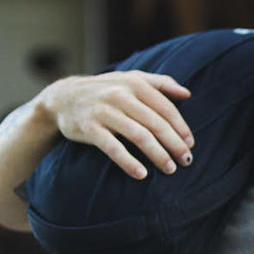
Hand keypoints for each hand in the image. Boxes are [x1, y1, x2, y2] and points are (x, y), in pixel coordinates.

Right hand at [39, 70, 194, 179]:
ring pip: (139, 135)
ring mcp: (104, 111)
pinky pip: (113, 148)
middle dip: (175, 145)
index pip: (165, 108)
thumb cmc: (105, 90)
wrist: (62, 97)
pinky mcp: (89, 128)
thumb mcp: (130, 79)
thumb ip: (160, 83)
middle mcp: (120, 95)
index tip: (190, 145)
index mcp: (135, 84)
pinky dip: (129, 162)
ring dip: (158, 155)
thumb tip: (187, 93)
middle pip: (156, 123)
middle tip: (186, 162)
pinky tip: (142, 175)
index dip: (181, 128)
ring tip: (170, 169)